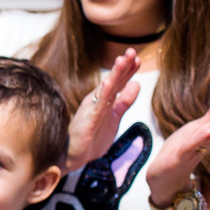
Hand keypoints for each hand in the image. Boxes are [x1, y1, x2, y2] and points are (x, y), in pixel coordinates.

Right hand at [66, 50, 140, 172]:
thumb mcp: (114, 118)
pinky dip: (103, 95)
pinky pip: (97, 107)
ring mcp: (91, 111)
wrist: (71, 158)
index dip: (128, 70)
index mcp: (103, 101)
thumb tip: (136, 84)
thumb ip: (124, 102)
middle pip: (112, 82)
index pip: (118, 83)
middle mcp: (96, 102)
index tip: (137, 57)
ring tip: (121, 60)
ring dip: (114, 75)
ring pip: (105, 91)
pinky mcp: (88, 122)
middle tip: (131, 51)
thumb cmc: (91, 139)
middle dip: (122, 67)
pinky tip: (107, 84)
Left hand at [146, 94, 209, 205]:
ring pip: (207, 138)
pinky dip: (198, 140)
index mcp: (202, 134)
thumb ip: (208, 119)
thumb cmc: (178, 152)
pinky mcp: (179, 159)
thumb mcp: (194, 131)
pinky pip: (190, 148)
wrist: (163, 178)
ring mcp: (191, 151)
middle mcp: (201, 143)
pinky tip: (207, 132)